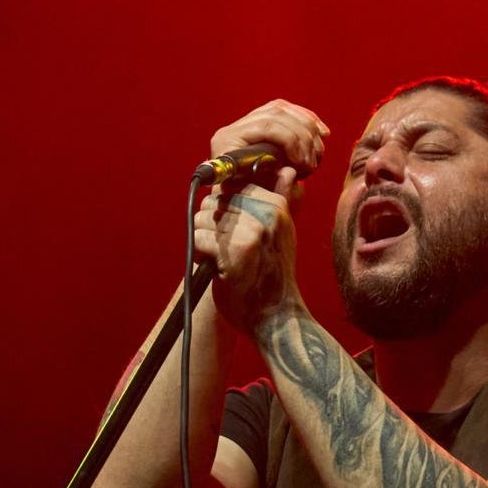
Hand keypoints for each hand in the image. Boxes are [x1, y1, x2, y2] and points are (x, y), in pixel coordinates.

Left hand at [194, 100, 329, 332]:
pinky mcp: (233, 251)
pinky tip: (219, 267)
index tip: (239, 234)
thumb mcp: (284, 234)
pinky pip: (199, 238)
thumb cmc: (274, 277)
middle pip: (215, 202)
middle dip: (213, 224)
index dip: (227, 211)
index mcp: (277, 206)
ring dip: (205, 238)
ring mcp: (250, 232)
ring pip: (204, 218)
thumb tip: (287, 170)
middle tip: (230, 249)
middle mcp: (266, 215)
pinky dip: (201, 254)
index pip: (233, 189)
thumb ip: (280, 200)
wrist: (276, 317)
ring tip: (224, 258)